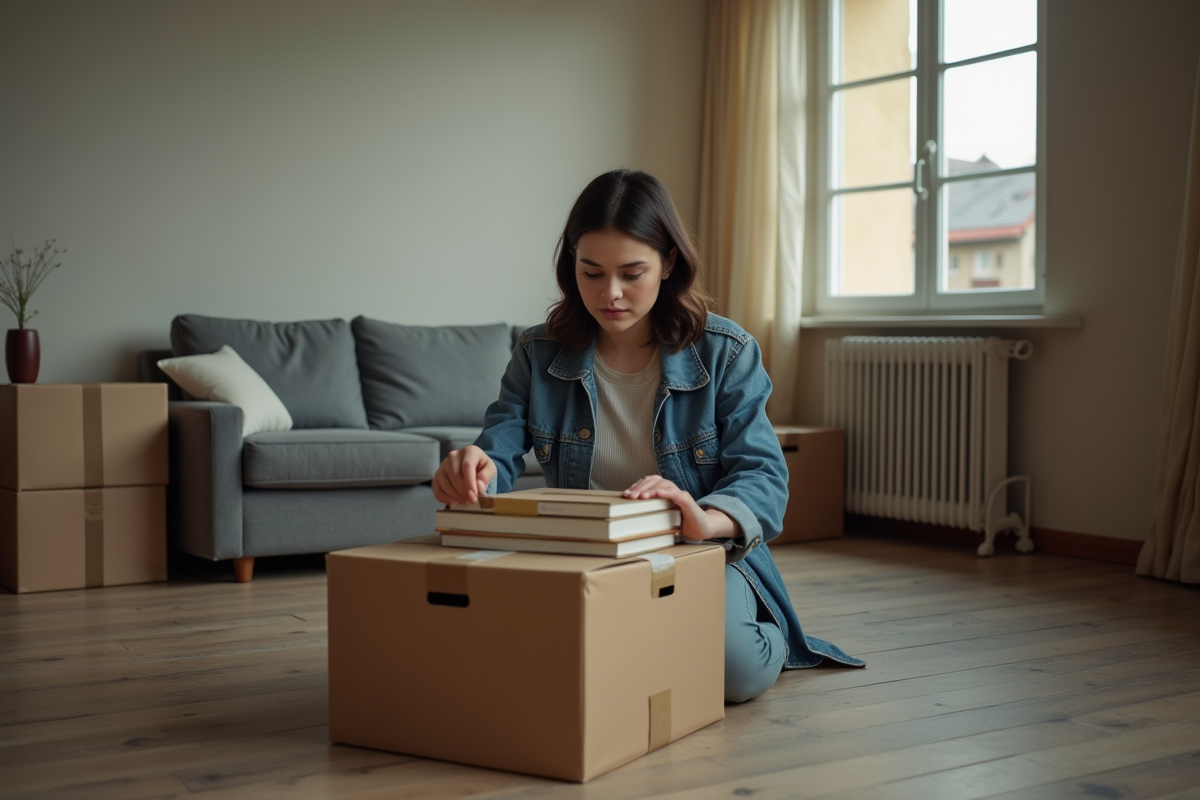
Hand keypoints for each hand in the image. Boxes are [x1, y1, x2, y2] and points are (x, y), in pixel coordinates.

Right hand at [432, 445, 496, 504]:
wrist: (474, 466)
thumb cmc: (482, 467)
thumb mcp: (490, 469)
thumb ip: (486, 476)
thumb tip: (479, 487)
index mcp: (469, 451)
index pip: (467, 466)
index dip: (470, 483)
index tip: (474, 496)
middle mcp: (453, 456)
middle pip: (455, 475)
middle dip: (464, 491)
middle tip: (472, 500)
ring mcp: (443, 465)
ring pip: (445, 483)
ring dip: (456, 496)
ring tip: (465, 500)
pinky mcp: (437, 475)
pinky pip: (437, 489)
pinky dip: (445, 498)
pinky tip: (454, 501)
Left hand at [623, 475, 737, 541]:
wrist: (703, 529)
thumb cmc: (682, 523)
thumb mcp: (663, 516)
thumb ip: (652, 511)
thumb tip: (631, 512)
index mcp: (665, 492)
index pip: (650, 481)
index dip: (637, 485)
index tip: (626, 494)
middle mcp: (673, 490)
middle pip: (655, 480)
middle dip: (640, 487)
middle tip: (630, 496)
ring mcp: (680, 495)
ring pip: (665, 485)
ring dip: (651, 489)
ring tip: (641, 496)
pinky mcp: (688, 502)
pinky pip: (676, 494)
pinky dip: (666, 492)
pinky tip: (657, 493)